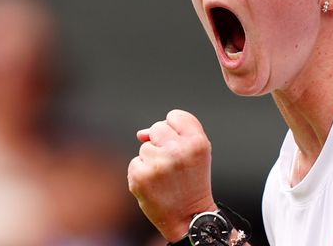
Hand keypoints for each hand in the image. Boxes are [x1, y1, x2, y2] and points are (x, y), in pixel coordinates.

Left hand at [128, 109, 215, 241]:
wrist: (188, 216)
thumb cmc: (192, 182)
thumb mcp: (197, 153)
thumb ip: (176, 133)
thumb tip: (140, 134)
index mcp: (197, 142)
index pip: (175, 116)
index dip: (175, 129)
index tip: (180, 144)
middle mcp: (178, 150)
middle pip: (157, 128)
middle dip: (161, 142)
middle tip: (172, 163)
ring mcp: (158, 163)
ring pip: (145, 147)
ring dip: (151, 159)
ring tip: (165, 177)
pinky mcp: (141, 176)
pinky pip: (135, 162)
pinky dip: (141, 172)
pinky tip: (155, 184)